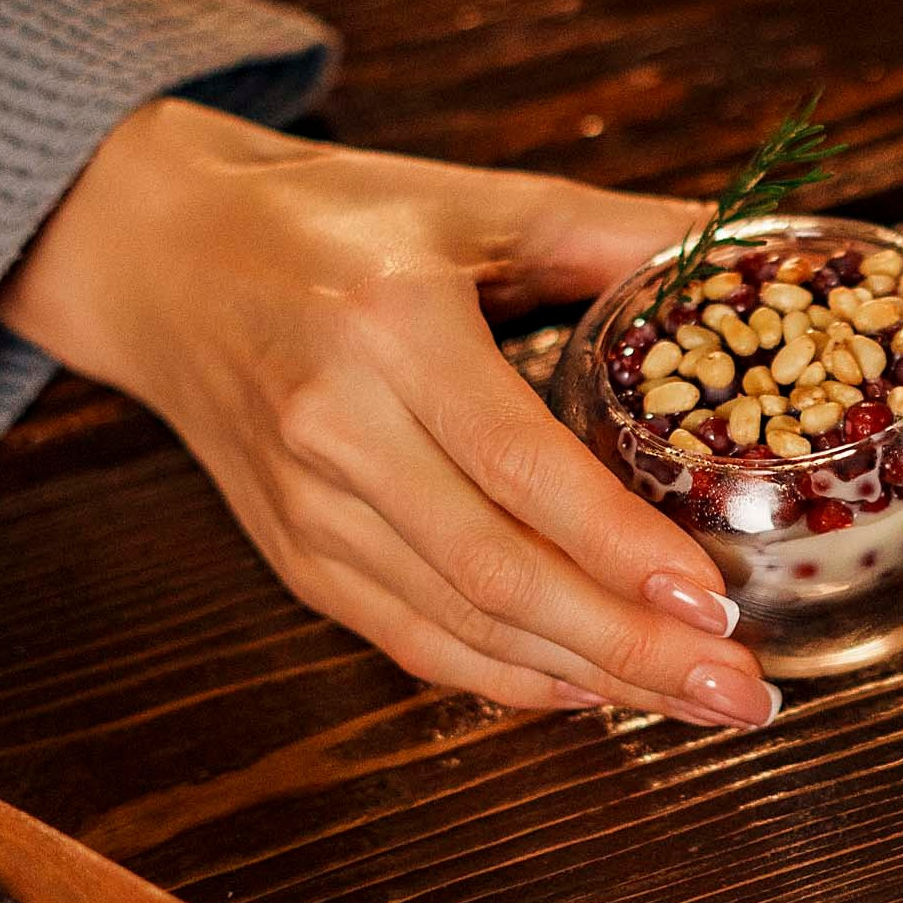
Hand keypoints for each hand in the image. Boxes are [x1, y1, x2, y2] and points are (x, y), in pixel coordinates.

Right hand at [0, 100, 777, 727]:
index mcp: (392, 330)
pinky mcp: (297, 555)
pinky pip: (412, 640)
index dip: (620, 548)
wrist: (161, 258)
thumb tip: (739, 248)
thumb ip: (611, 229)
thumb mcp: (474, 198)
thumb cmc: (329, 220)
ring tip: (698, 704)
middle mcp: (339, 430)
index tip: (714, 604)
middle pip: (499, 573)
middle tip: (741, 693)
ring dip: (589, 679)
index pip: (520, 466)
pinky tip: (595, 693)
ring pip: (461, 626)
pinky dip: (508, 679)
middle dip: (632, 649)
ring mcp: (309, 507)